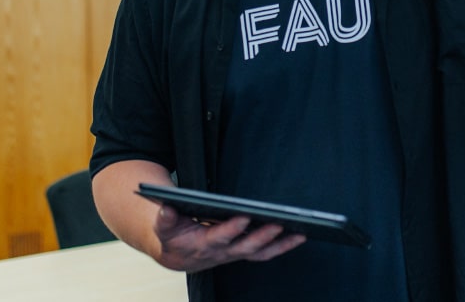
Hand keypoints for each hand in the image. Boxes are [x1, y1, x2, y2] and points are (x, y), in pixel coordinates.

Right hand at [152, 204, 305, 272]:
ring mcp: (235, 254)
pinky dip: (282, 246)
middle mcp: (222, 253)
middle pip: (245, 247)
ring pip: (260, 253)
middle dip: (263, 236)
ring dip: (280, 244)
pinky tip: (298, 236)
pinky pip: (265, 253)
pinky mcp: (244, 252)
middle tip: (278, 223)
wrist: (178, 256)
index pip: (219, 238)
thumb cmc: (174, 237)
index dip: (232, 229)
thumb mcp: (164, 227)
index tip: (244, 216)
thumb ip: (164, 219)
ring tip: (300, 232)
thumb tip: (166, 208)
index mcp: (202, 245)